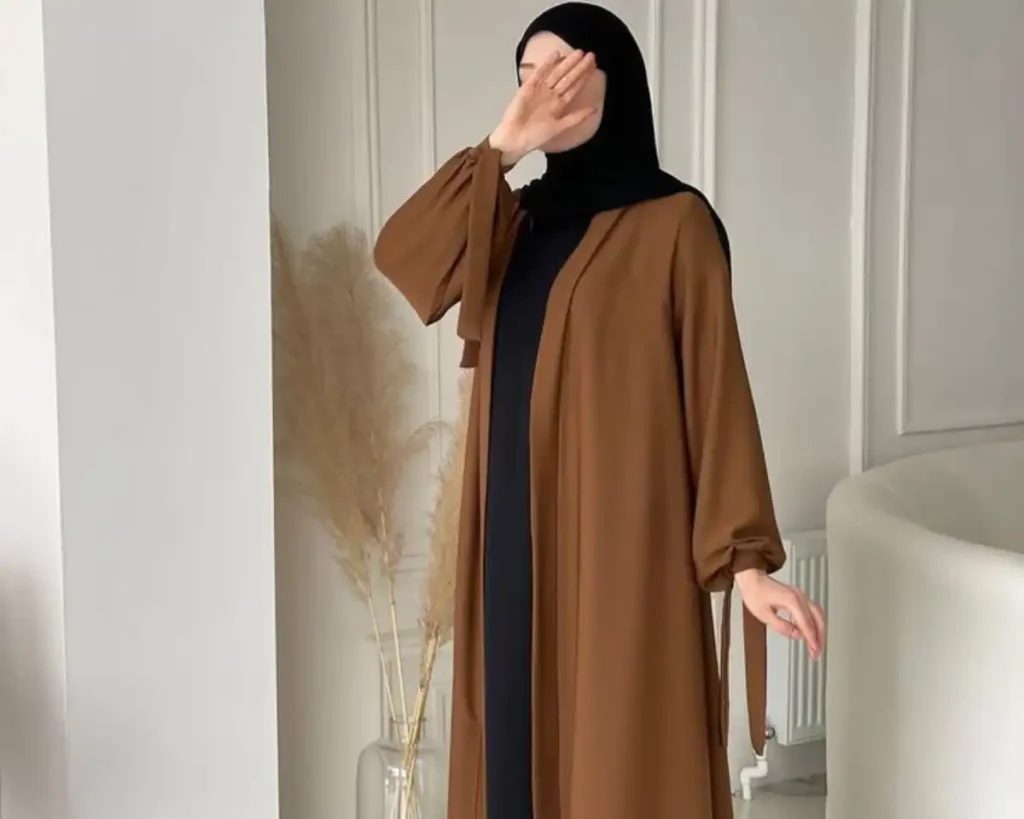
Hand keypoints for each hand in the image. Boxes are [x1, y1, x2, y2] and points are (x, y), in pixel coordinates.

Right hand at [489, 48, 598, 166]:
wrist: (516, 138)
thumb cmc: (536, 136)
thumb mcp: (560, 127)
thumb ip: (577, 118)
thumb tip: (594, 110)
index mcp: (559, 104)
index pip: (575, 88)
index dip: (584, 77)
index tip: (594, 67)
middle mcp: (551, 95)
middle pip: (568, 78)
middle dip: (579, 67)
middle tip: (591, 55)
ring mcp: (540, 90)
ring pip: (557, 73)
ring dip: (567, 63)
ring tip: (578, 53)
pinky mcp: (528, 87)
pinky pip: (539, 73)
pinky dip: (547, 64)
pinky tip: (556, 54)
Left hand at [735, 569, 825, 660]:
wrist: (751, 579)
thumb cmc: (754, 593)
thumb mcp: (764, 615)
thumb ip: (782, 627)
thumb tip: (797, 636)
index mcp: (792, 601)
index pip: (807, 624)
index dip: (812, 640)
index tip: (814, 651)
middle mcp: (799, 597)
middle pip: (817, 618)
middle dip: (819, 637)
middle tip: (817, 651)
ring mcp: (800, 595)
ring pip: (817, 614)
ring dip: (819, 630)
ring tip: (816, 644)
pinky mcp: (797, 596)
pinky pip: (812, 610)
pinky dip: (814, 622)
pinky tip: (811, 630)